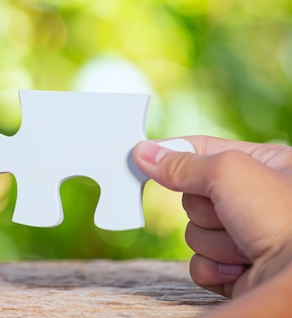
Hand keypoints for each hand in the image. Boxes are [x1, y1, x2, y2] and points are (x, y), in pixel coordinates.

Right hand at [134, 136, 291, 316]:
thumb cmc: (283, 218)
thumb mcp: (228, 172)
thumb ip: (182, 164)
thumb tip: (144, 153)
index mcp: (262, 165)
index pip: (202, 150)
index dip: (173, 155)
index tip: (143, 157)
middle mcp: (253, 200)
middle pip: (191, 199)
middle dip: (206, 212)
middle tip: (232, 213)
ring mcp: (244, 236)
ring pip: (193, 234)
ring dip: (213, 243)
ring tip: (246, 246)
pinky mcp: (235, 269)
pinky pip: (198, 264)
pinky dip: (213, 268)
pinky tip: (239, 267)